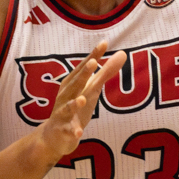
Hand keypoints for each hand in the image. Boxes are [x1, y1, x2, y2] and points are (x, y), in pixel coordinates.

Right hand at [33, 44, 123, 165]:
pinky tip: (79, 132)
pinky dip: (73, 131)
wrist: (55, 136)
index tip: (104, 43)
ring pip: (68, 107)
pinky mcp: (64, 130)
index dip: (94, 55)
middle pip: (75, 84)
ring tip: (83, 99)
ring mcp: (63, 113)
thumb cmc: (75, 107)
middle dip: (83, 74)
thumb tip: (123, 54)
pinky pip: (69, 131)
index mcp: (72, 83)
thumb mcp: (91, 89)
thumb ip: (105, 73)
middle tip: (94, 62)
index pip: (84, 67)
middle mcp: (65, 96)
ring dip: (74, 103)